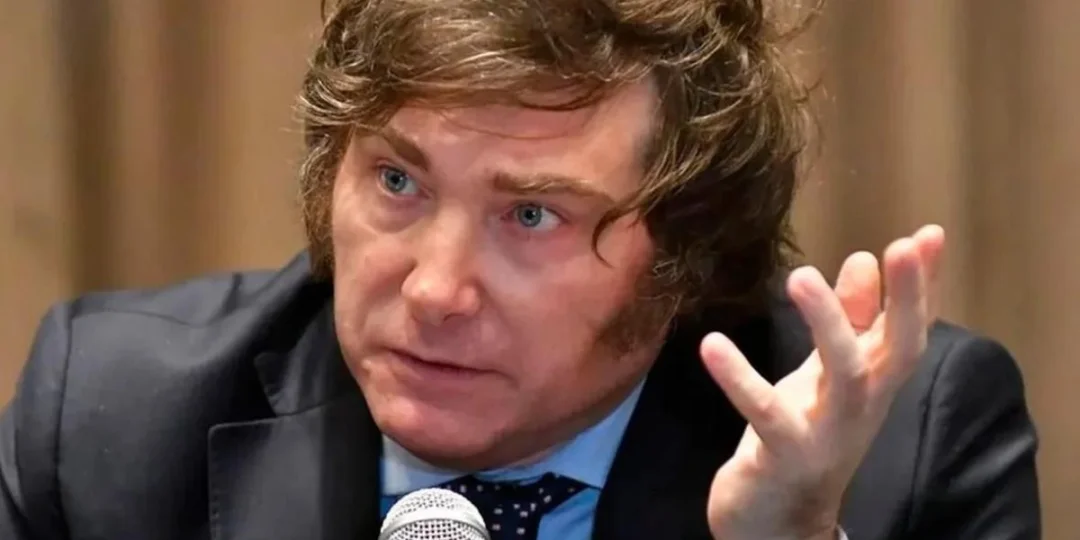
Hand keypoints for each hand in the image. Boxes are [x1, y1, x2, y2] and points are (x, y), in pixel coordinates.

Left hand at [702, 225, 944, 539]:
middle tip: (893, 248)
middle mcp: (861, 407)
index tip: (930, 234)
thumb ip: (849, 322)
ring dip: (829, 326)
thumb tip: (862, 261)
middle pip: (895, 351)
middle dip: (904, 300)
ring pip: (845, 377)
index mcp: (873, 384)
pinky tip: (712, 344)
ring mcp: (826, 434)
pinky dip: (740, 379)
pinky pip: (766, 415)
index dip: (923, 286)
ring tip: (800, 276)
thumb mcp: (826, 375)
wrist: (776, 521)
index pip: (909, 329)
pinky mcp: (783, 455)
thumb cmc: (805, 436)